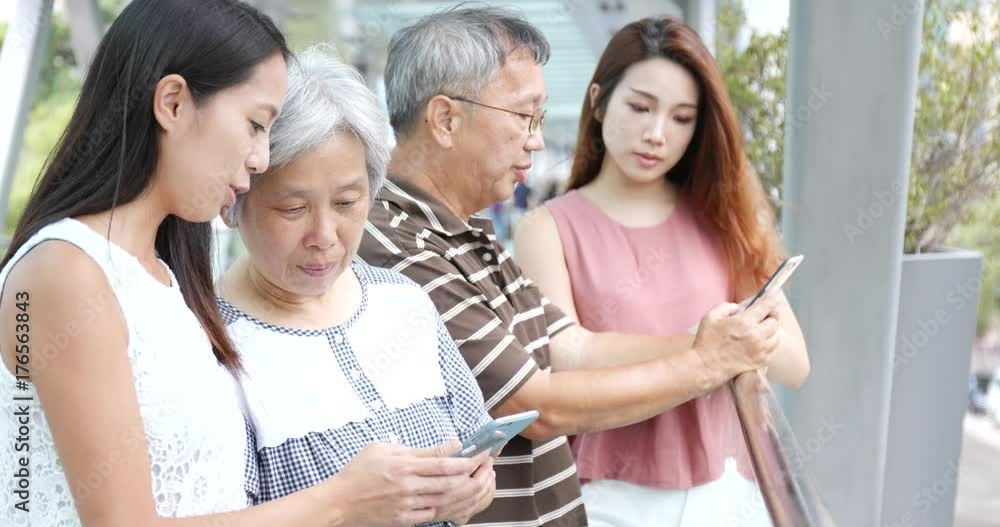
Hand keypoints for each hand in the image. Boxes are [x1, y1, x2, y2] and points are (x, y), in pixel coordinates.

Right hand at [325, 441, 484, 525]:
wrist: (340, 502)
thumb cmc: (360, 471)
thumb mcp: (383, 449)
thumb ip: (416, 449)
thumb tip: (447, 447)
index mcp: (403, 465)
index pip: (442, 463)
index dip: (464, 459)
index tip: (478, 453)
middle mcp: (407, 486)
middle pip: (449, 483)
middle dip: (472, 475)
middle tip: (486, 468)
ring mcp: (406, 505)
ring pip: (444, 500)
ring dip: (465, 492)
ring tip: (479, 483)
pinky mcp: (404, 520)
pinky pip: (432, 515)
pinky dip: (447, 507)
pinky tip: (457, 500)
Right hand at [691, 293, 780, 388]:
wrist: (705, 366)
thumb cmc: (706, 341)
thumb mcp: (710, 316)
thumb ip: (726, 307)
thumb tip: (738, 308)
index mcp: (744, 322)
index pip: (767, 306)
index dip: (771, 301)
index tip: (772, 299)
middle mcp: (756, 335)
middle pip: (775, 321)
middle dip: (770, 316)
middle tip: (764, 315)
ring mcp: (760, 350)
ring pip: (776, 336)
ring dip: (771, 331)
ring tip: (762, 330)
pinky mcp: (760, 361)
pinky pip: (772, 350)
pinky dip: (768, 344)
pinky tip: (759, 343)